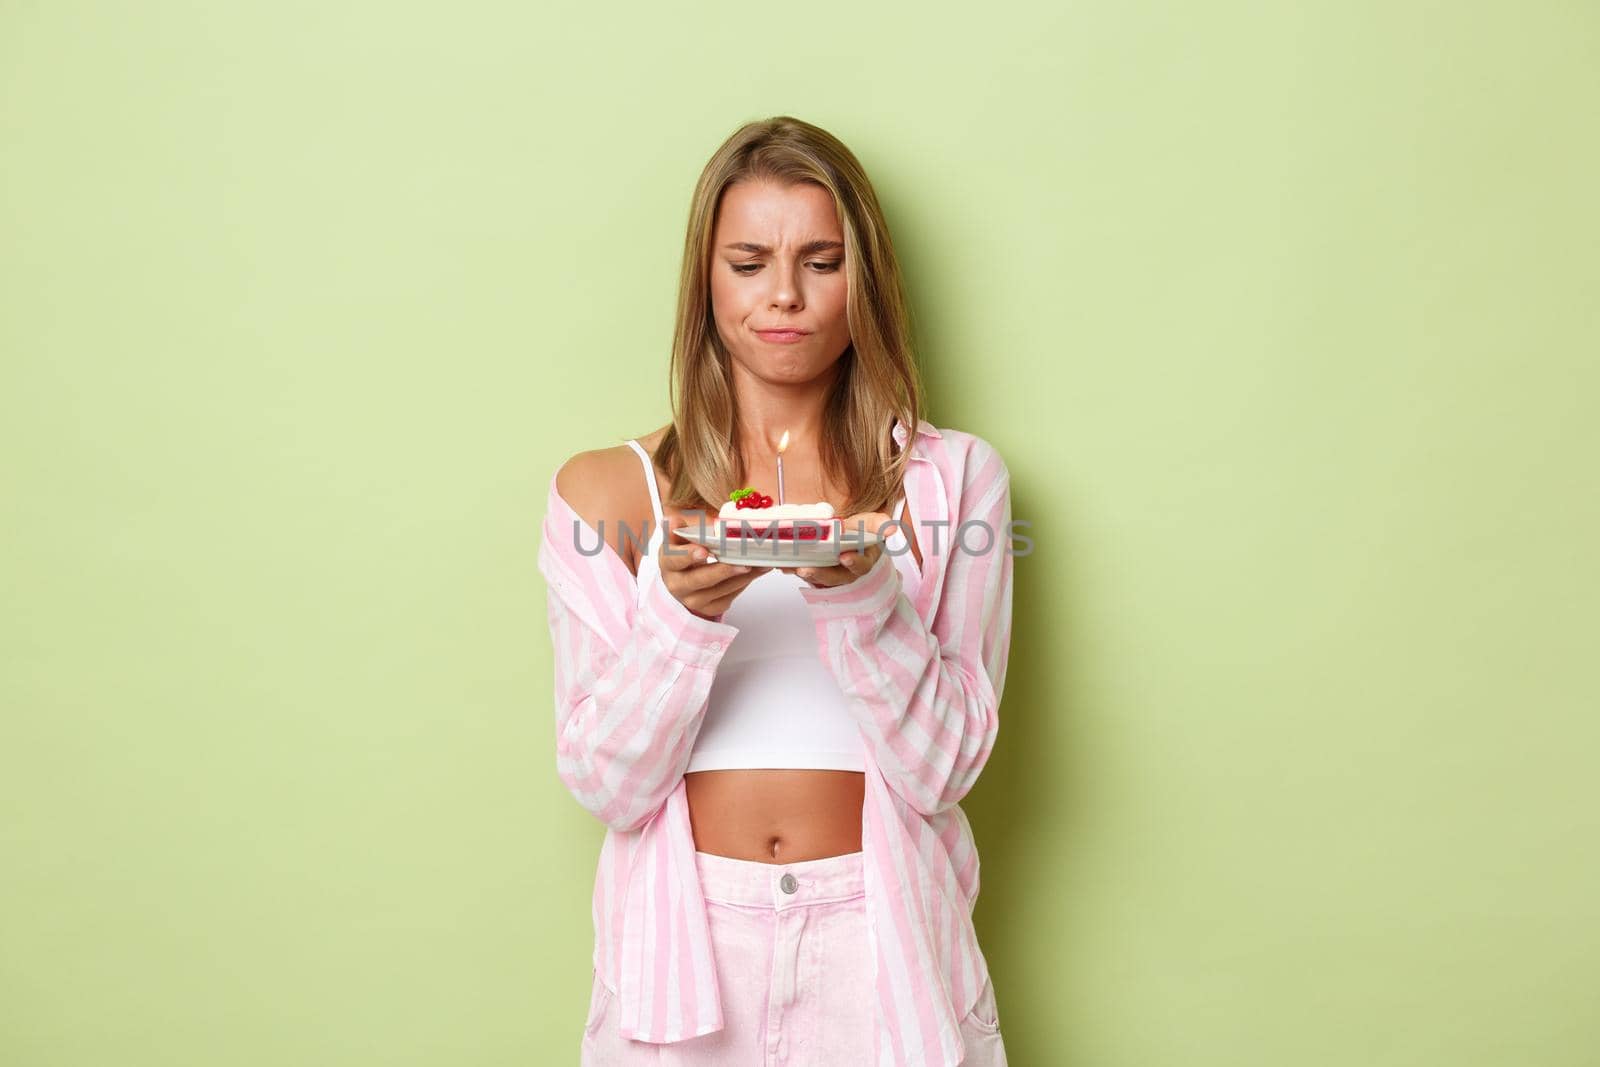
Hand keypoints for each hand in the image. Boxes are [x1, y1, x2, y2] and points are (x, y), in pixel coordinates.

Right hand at [658, 509, 762, 617]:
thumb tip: (679, 520)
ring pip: (719, 590)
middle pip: (699, 580)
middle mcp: (677, 585)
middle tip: (742, 564)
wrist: (682, 576)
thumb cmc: (683, 551)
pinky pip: (728, 598)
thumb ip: (681, 526)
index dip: (688, 555)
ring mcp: (693, 600)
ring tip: (759, 564)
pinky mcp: (708, 608)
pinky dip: (743, 584)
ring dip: (741, 577)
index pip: (675, 559)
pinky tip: (756, 572)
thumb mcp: (679, 536)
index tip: (703, 550)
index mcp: (668, 563)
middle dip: (722, 571)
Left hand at [776, 511, 891, 588]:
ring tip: (791, 567)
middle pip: (836, 578)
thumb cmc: (859, 532)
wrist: (845, 536)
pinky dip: (792, 570)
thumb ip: (880, 523)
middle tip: (806, 569)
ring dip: (803, 574)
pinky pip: (804, 575)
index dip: (853, 562)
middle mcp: (848, 573)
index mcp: (865, 560)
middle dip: (821, 574)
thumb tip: (892, 528)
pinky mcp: (816, 575)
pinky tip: (782, 564)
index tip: (844, 557)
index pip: (861, 565)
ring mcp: (831, 576)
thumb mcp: (871, 524)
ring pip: (818, 580)